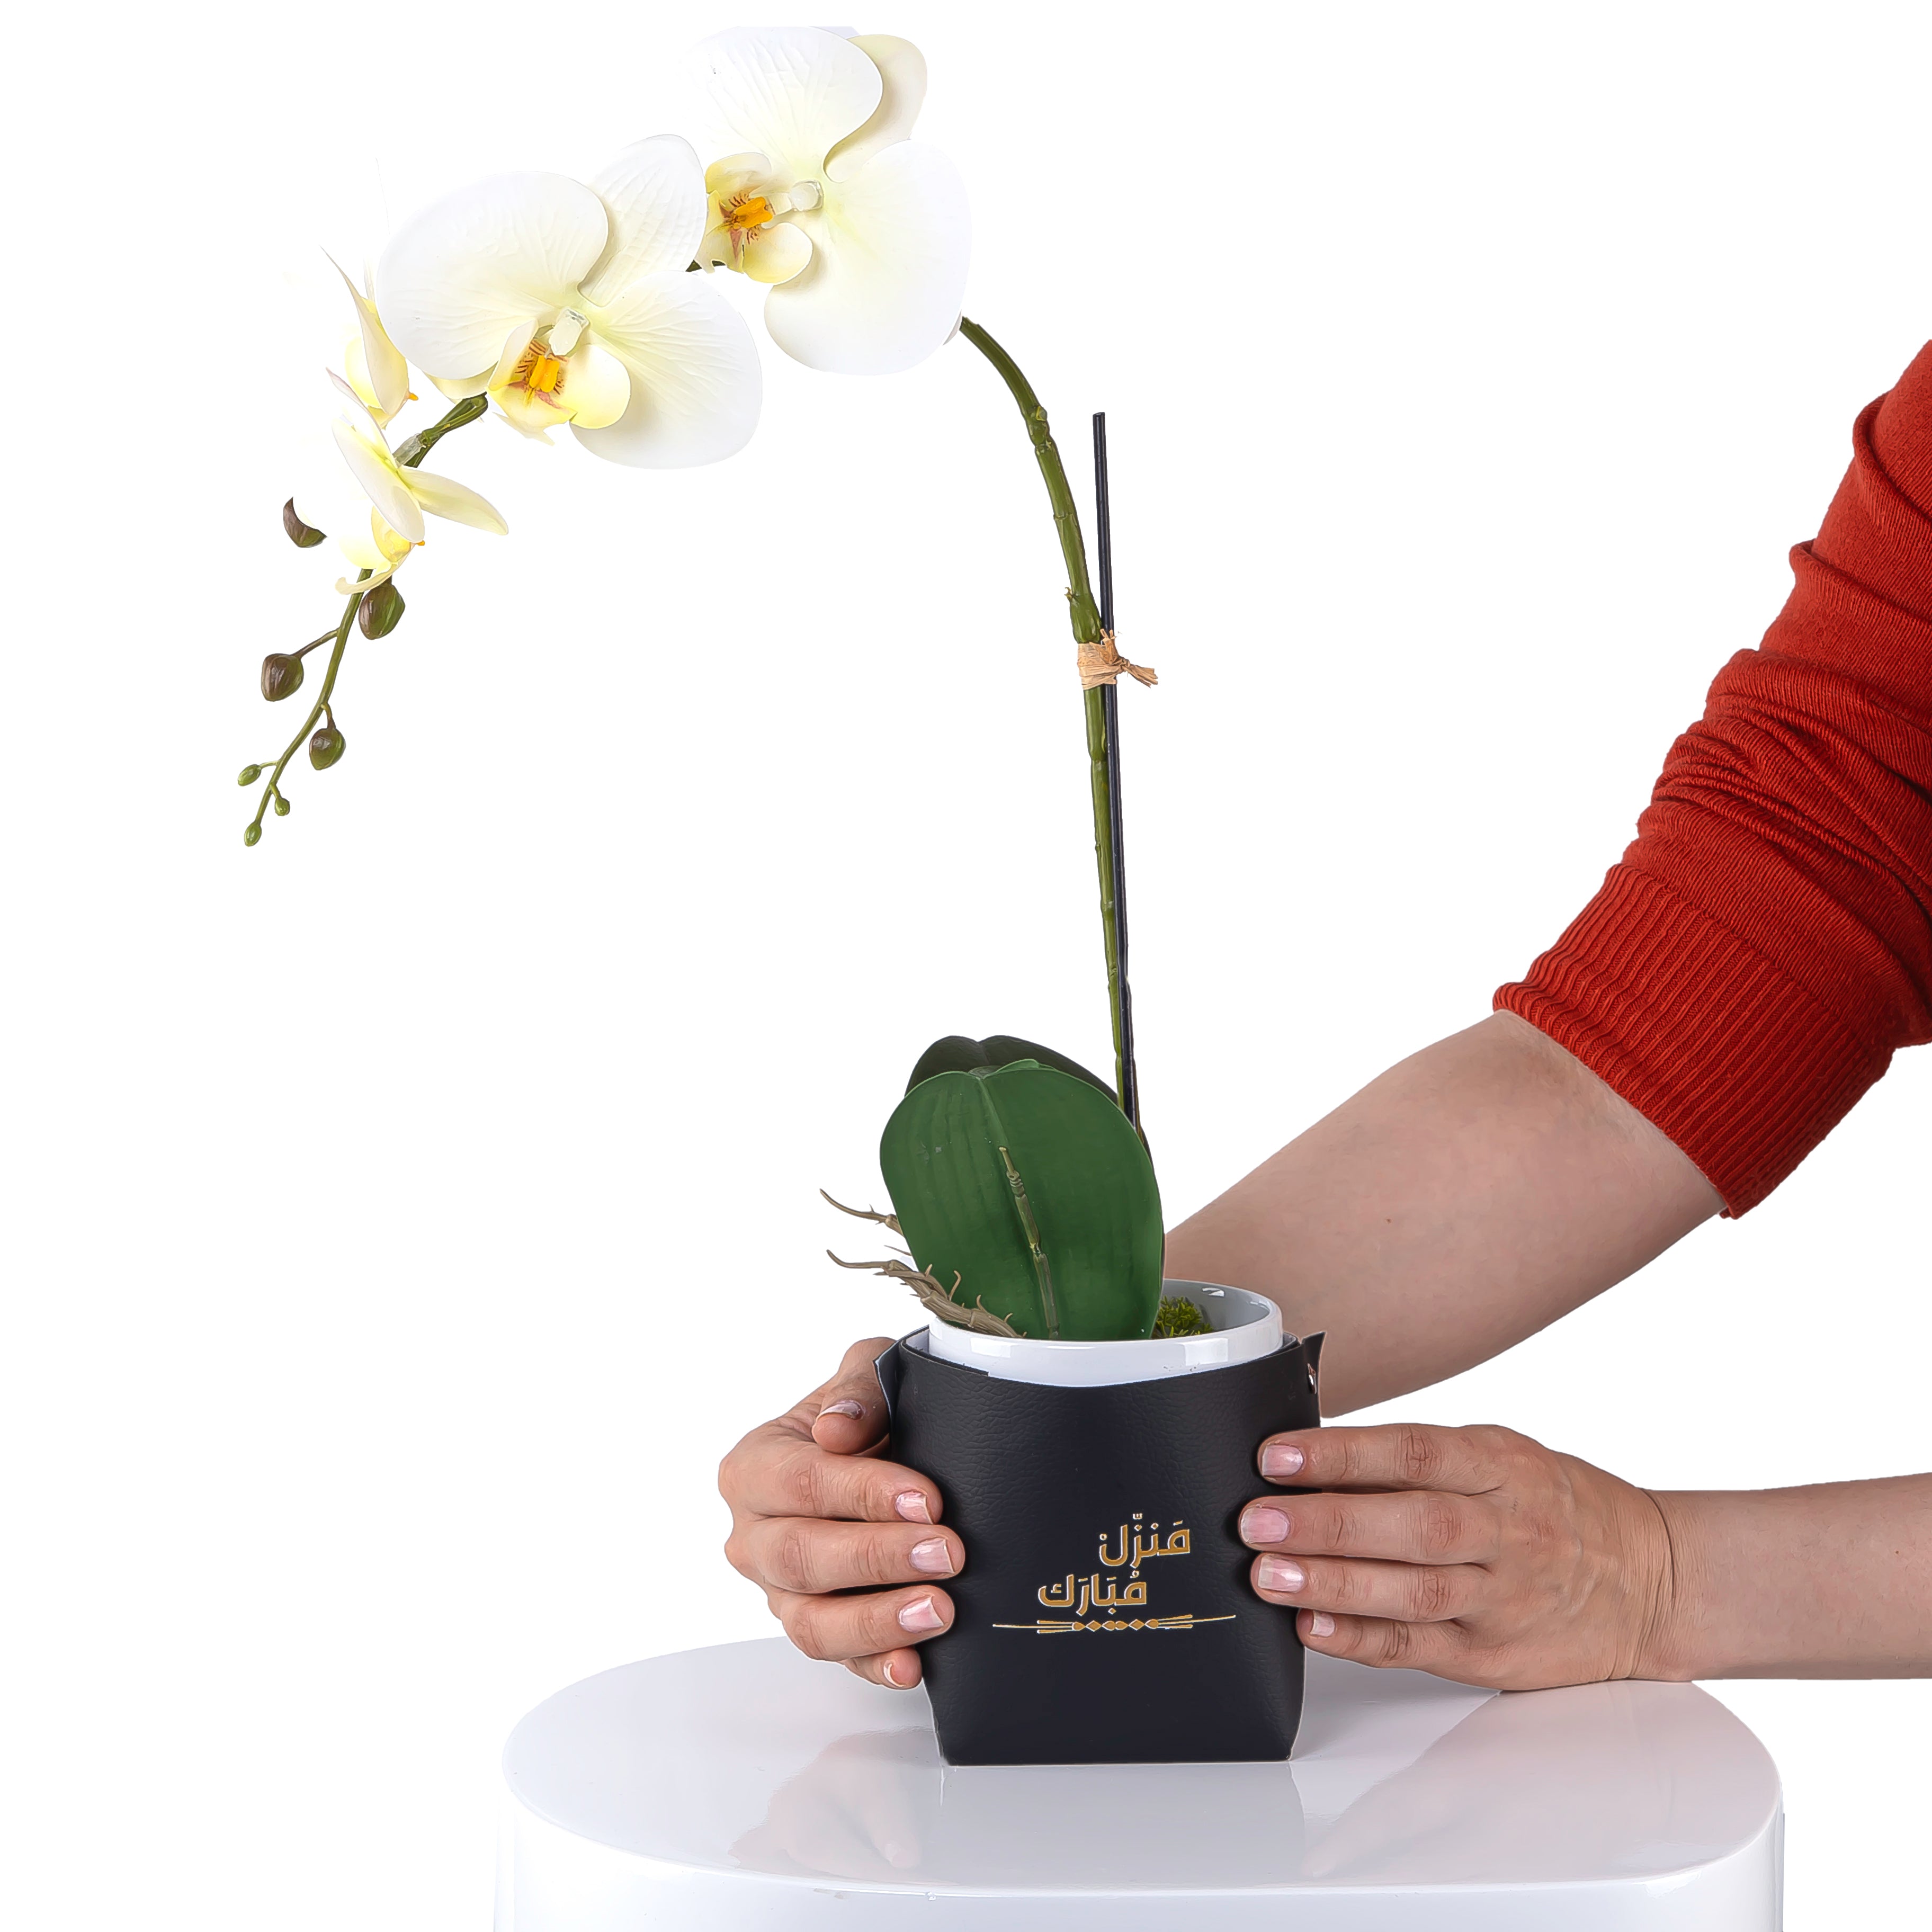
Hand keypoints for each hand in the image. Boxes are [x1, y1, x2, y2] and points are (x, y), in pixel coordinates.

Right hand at [719, 1337, 962, 1688]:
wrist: (888, 1446)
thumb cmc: (872, 1408)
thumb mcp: (869, 1371)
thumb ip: (859, 1389)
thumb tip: (836, 1428)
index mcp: (754, 1466)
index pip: (800, 1482)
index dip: (862, 1494)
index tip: (928, 1498)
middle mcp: (753, 1535)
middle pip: (800, 1557)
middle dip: (877, 1558)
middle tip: (949, 1553)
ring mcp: (778, 1591)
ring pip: (810, 1622)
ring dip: (877, 1621)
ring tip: (941, 1610)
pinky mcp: (815, 1628)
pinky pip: (837, 1660)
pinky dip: (874, 1665)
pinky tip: (913, 1664)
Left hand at [1239, 1423, 1675, 1689]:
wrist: (1650, 1580)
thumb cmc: (1555, 1505)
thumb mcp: (1501, 1458)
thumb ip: (1421, 1460)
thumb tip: (1314, 1456)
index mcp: (1503, 1466)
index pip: (1417, 1453)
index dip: (1344, 1453)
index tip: (1277, 1454)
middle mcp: (1507, 1531)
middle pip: (1414, 1525)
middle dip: (1327, 1523)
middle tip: (1256, 1520)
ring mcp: (1502, 1597)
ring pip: (1412, 1592)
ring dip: (1333, 1584)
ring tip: (1268, 1575)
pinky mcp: (1493, 1654)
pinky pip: (1418, 1646)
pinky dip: (1361, 1639)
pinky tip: (1311, 1629)